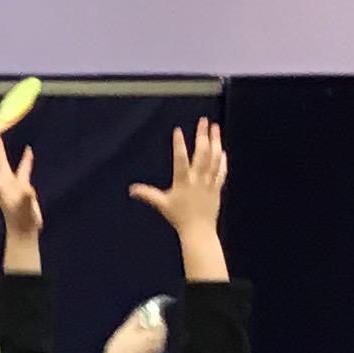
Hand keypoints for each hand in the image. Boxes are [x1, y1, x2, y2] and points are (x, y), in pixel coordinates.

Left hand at [0, 137, 41, 237]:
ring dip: (0, 151)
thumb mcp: (23, 209)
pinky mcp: (22, 187)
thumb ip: (25, 199)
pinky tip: (29, 150)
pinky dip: (26, 160)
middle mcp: (3, 183)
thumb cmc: (22, 221)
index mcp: (1, 186)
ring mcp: (12, 184)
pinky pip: (23, 169)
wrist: (26, 232)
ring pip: (4, 164)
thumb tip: (27, 190)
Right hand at [96, 306, 168, 352]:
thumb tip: (144, 310)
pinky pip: (150, 348)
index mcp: (157, 335)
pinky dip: (144, 344)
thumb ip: (137, 317)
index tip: (143, 312)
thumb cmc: (121, 351)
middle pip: (158, 330)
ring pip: (154, 339)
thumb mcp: (126, 329)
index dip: (152, 314)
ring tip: (131, 334)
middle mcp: (160, 345)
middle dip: (149, 325)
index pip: (160, 320)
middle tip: (135, 323)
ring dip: (146, 334)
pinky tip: (132, 346)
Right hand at [129, 121, 227, 245]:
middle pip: (202, 154)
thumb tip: (131, 189)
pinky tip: (221, 150)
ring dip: (215, 141)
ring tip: (215, 128)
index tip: (178, 131)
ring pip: (214, 158)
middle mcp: (197, 180)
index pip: (180, 159)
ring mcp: (209, 182)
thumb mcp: (161, 204)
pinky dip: (222, 160)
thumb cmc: (179, 218)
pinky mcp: (216, 187)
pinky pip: (221, 171)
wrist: (198, 231)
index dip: (179, 145)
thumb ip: (147, 194)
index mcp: (183, 182)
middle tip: (204, 121)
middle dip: (203, 136)